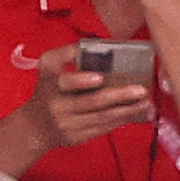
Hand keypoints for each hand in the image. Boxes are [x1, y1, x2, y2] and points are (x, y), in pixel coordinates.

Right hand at [28, 52, 151, 151]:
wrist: (35, 126)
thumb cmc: (48, 89)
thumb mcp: (48, 67)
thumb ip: (68, 52)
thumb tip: (99, 43)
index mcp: (51, 84)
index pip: (66, 82)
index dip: (82, 80)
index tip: (100, 77)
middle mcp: (57, 106)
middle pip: (91, 102)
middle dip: (118, 96)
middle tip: (140, 90)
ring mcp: (67, 124)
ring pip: (102, 117)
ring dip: (127, 109)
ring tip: (145, 101)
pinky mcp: (76, 137)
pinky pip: (102, 128)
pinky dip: (121, 120)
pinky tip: (136, 113)